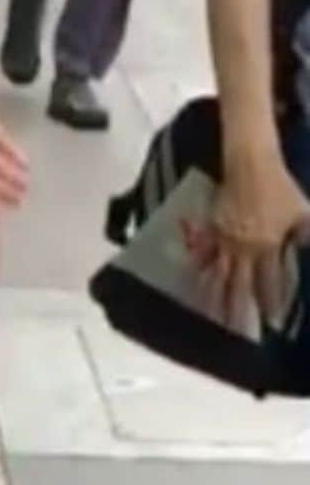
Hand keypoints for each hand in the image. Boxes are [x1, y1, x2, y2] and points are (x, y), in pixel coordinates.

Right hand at [200, 151, 309, 329]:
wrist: (250, 163)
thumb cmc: (281, 187)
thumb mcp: (303, 213)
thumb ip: (305, 237)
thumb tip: (308, 255)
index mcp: (266, 245)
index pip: (269, 281)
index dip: (271, 302)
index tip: (272, 323)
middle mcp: (242, 247)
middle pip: (238, 283)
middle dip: (237, 308)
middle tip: (233, 330)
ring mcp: (224, 238)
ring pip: (217, 272)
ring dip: (213, 295)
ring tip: (207, 314)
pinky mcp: (212, 227)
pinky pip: (205, 252)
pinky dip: (200, 269)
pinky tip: (195, 281)